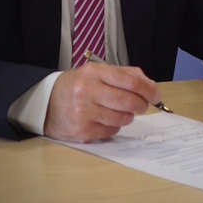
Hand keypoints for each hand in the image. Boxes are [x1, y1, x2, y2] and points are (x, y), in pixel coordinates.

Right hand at [44, 62, 160, 141]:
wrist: (47, 102)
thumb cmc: (77, 85)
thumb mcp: (97, 71)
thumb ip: (124, 74)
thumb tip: (149, 84)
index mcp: (94, 72)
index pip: (131, 81)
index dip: (148, 89)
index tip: (156, 94)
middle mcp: (88, 91)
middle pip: (128, 101)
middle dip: (141, 105)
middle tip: (142, 105)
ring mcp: (84, 112)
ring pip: (122, 118)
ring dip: (128, 116)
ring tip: (122, 111)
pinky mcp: (82, 131)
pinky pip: (111, 130)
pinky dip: (115, 125)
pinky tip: (107, 118)